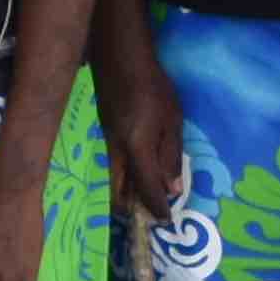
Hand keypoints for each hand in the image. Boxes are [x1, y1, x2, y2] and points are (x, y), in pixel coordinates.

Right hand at [98, 51, 186, 218]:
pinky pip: (115, 166)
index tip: (166, 221)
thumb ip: (171, 156)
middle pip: (119, 192)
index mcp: (137, 149)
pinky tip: (140, 174)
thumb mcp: (172, 121)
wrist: (121, 59)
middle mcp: (117, 152)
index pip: (146, 189)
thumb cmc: (154, 87)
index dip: (157, 208)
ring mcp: (107, 144)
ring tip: (148, 198)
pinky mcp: (106, 136)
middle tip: (153, 214)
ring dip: (129, 194)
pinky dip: (126, 178)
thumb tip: (173, 189)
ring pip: (115, 180)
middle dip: (134, 209)